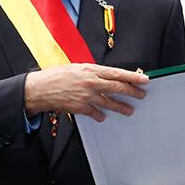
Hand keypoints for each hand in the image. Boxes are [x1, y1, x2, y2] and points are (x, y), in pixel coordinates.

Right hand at [23, 64, 148, 122]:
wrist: (40, 89)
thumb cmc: (57, 76)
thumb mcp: (77, 68)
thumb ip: (93, 73)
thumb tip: (108, 77)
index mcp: (91, 69)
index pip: (117, 73)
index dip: (133, 76)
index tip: (144, 79)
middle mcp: (91, 82)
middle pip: (118, 88)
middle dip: (132, 92)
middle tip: (141, 95)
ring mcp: (87, 96)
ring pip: (110, 103)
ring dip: (121, 107)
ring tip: (129, 110)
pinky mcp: (81, 108)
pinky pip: (96, 113)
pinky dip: (101, 115)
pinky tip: (104, 116)